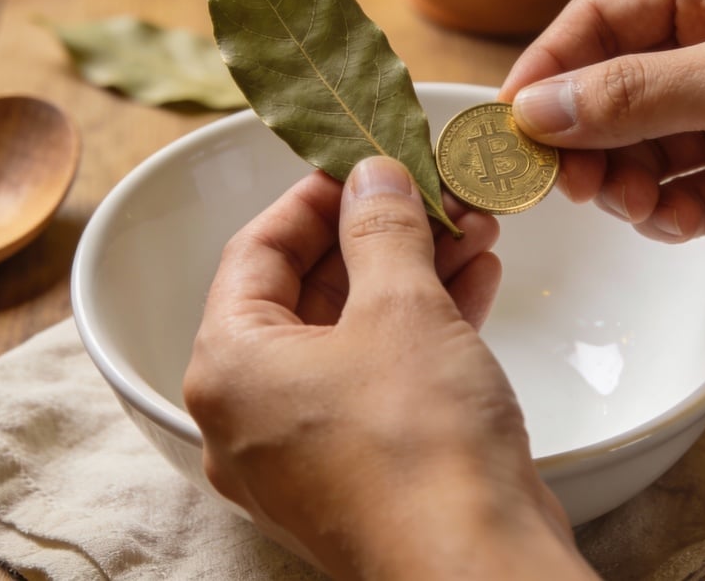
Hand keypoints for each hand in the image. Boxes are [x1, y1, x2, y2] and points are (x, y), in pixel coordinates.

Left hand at [183, 157, 595, 579]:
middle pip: (307, 296)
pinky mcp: (357, 475)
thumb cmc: (420, 442)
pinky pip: (375, 383)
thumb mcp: (401, 307)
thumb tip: (373, 180)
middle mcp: (251, 415)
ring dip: (410, 279)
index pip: (255, 252)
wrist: (476, 567)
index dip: (314, 199)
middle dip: (378, 237)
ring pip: (350, 339)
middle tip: (432, 194)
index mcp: (229, 368)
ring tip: (470, 229)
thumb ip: (382, 229)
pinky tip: (474, 285)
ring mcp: (303, 453)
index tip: (363, 164)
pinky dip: (420, 333)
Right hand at [501, 0, 704, 265]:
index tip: (507, 124)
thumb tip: (534, 110)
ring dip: (623, 181)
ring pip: (641, 148)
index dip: (549, 70)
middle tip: (564, 182)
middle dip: (584, 138)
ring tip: (629, 205)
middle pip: (612, 91)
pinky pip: (683, 194)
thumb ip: (632, 94)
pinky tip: (673, 222)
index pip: (601, 20)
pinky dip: (667, 213)